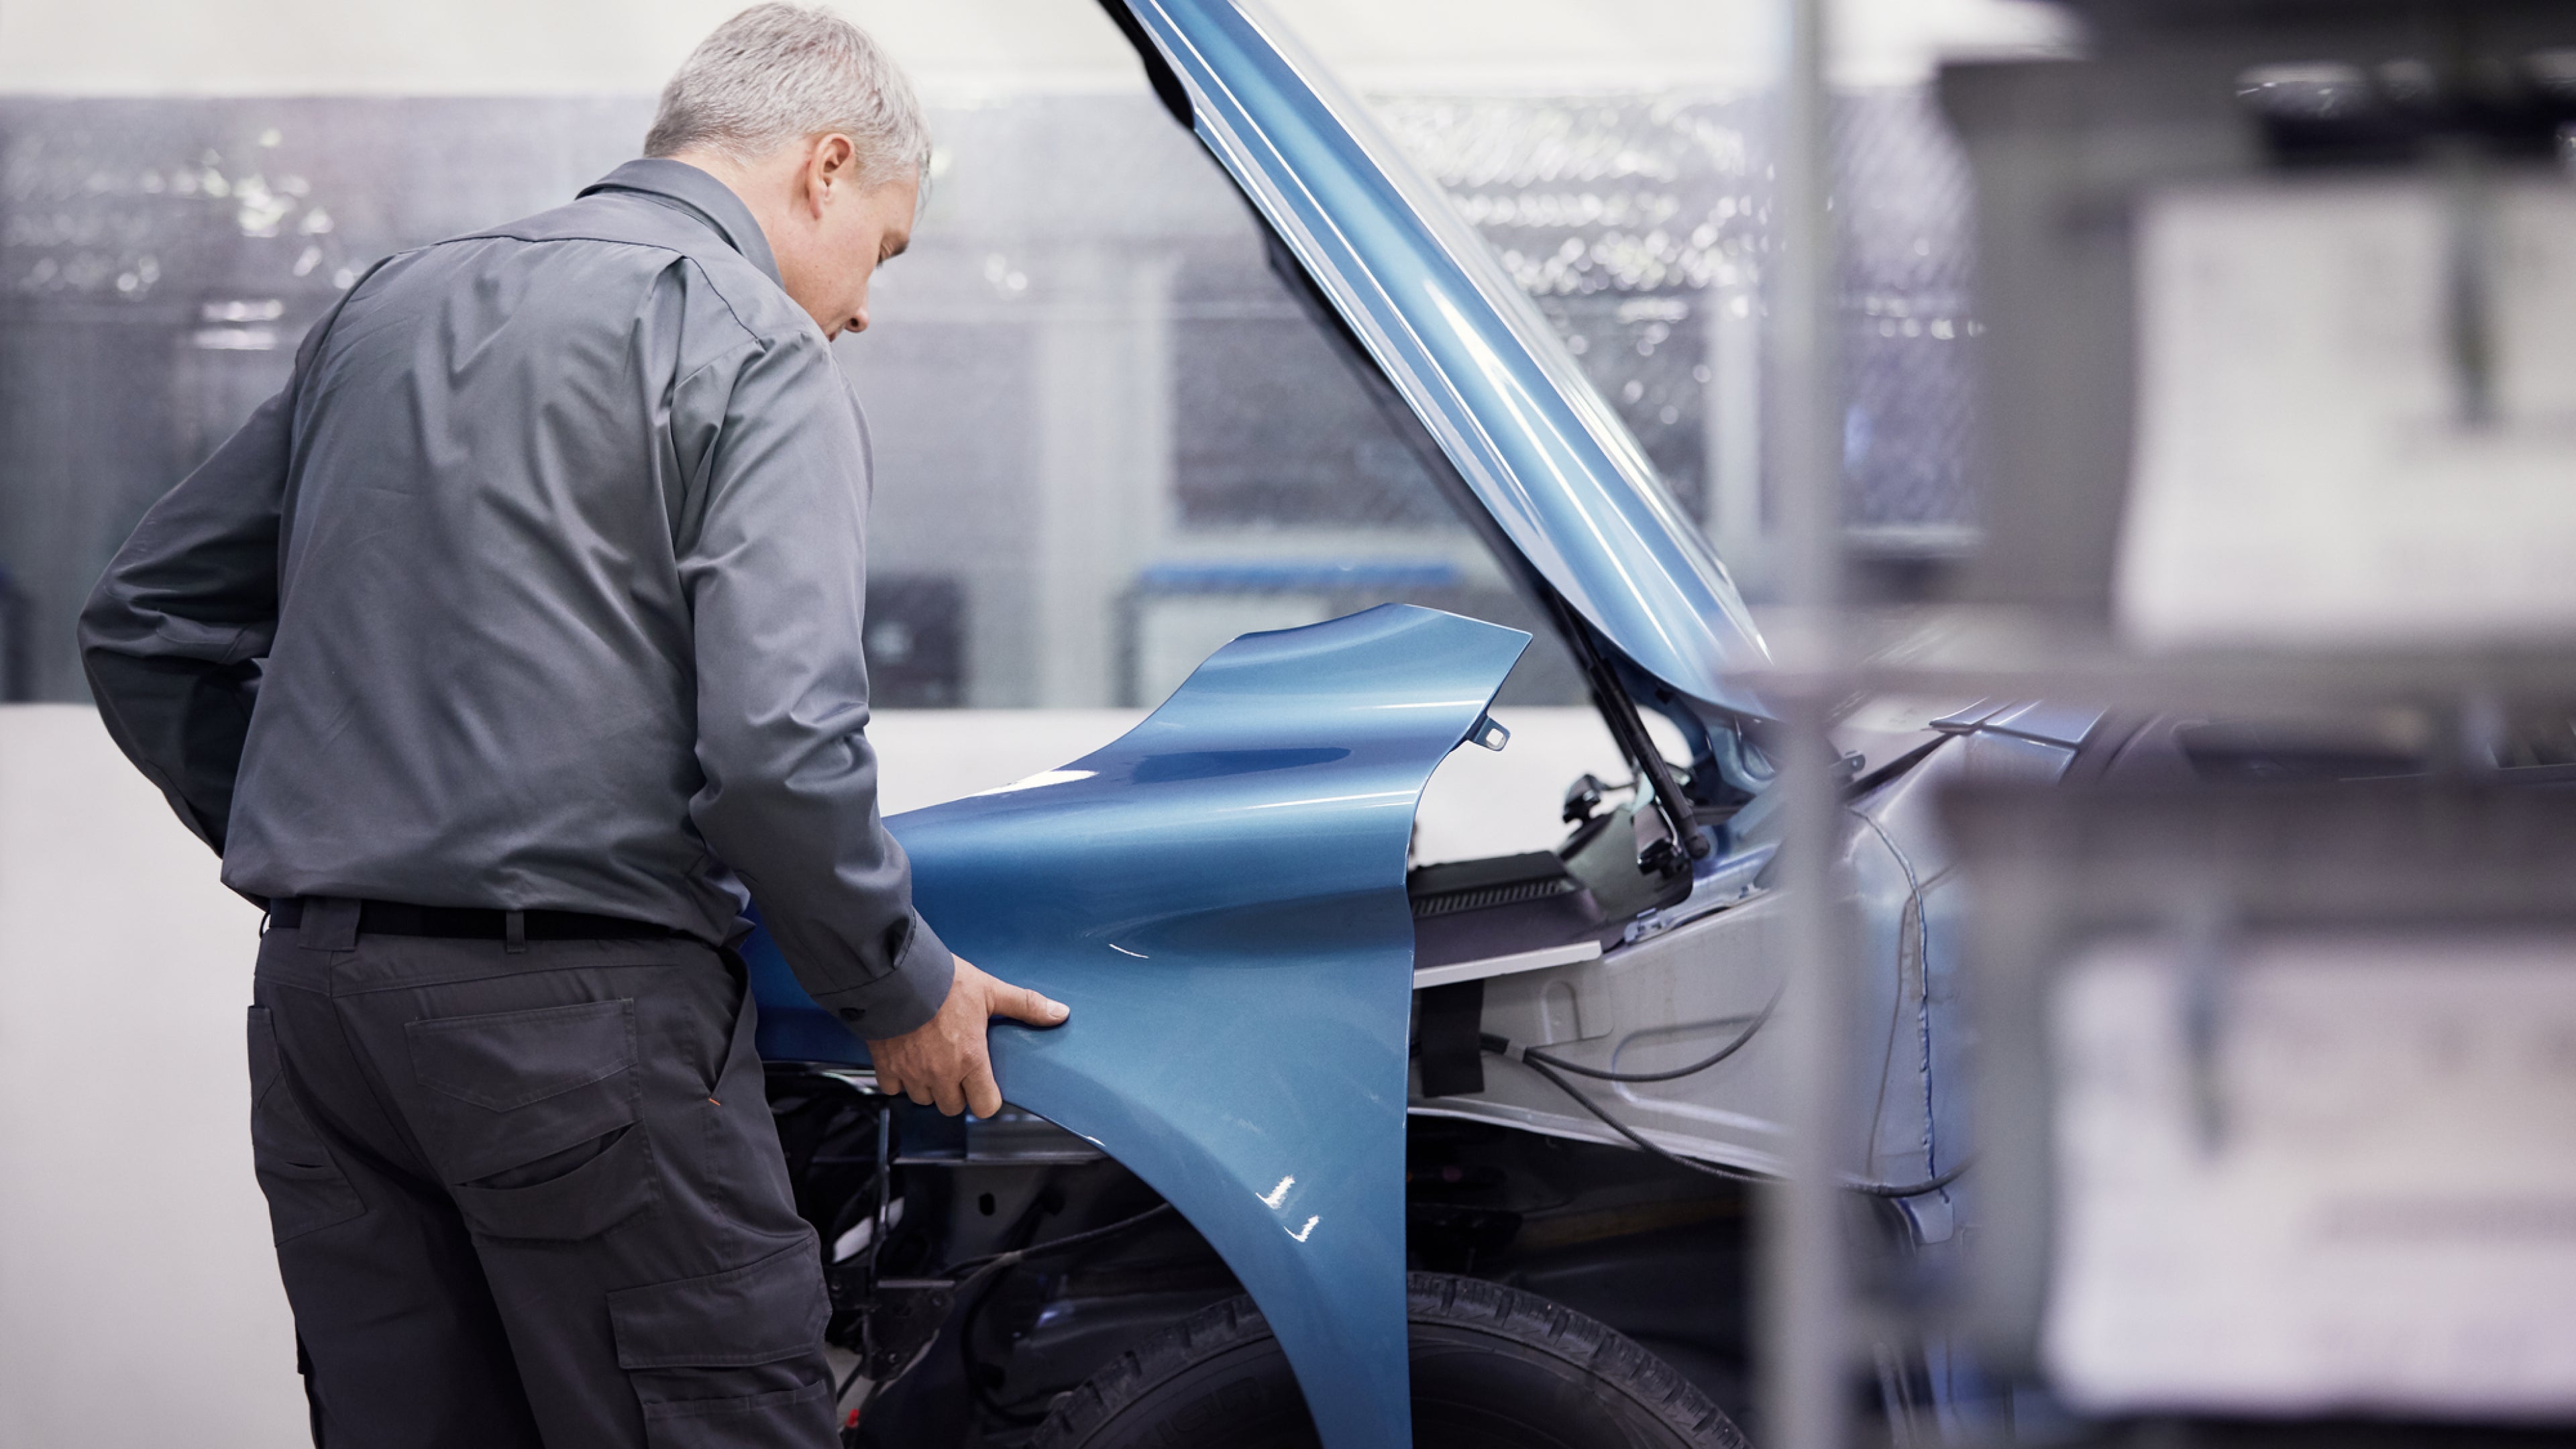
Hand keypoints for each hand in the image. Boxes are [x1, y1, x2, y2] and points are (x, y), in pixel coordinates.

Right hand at [868, 957, 1067, 1116]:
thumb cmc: (943, 981)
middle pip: (953, 1106)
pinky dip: (899, 1078)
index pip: (985, 1106)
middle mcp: (941, 1073)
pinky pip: (893, 1088)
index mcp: (970, 1059)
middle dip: (957, 1092)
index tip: (985, 1084)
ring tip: (932, 1061)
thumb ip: (1025, 1005)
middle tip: (957, 1067)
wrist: (896, 973)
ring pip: (923, 1098)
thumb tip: (1060, 1013)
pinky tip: (906, 1059)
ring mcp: (911, 1072)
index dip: (987, 1097)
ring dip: (929, 1086)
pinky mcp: (886, 1066)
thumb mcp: (990, 990)